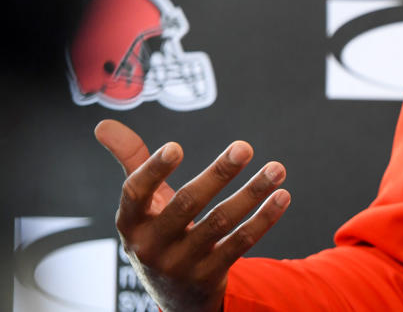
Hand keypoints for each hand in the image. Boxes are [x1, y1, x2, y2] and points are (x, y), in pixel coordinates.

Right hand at [95, 119, 290, 311]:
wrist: (173, 295)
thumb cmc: (157, 231)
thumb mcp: (141, 204)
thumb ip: (131, 161)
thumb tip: (103, 125)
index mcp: (131, 223)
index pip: (135, 194)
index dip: (153, 171)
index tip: (175, 146)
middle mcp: (152, 245)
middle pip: (187, 205)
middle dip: (217, 174)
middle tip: (244, 147)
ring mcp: (182, 263)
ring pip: (220, 223)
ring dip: (251, 193)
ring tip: (277, 168)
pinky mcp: (210, 275)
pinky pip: (240, 243)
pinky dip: (263, 219)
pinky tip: (281, 196)